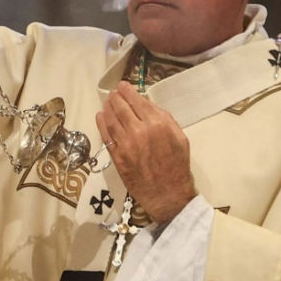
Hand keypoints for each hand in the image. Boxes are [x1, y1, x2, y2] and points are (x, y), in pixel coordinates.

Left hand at [96, 81, 195, 226]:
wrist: (168, 194)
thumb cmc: (177, 165)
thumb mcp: (180, 137)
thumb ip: (165, 119)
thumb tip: (148, 105)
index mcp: (157, 124)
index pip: (137, 101)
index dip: (128, 91)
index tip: (123, 86)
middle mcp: (139, 131)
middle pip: (121, 108)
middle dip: (116, 97)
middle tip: (113, 93)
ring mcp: (125, 144)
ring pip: (111, 119)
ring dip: (107, 108)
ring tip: (107, 102)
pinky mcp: (117, 156)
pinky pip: (106, 136)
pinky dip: (101, 124)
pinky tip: (100, 116)